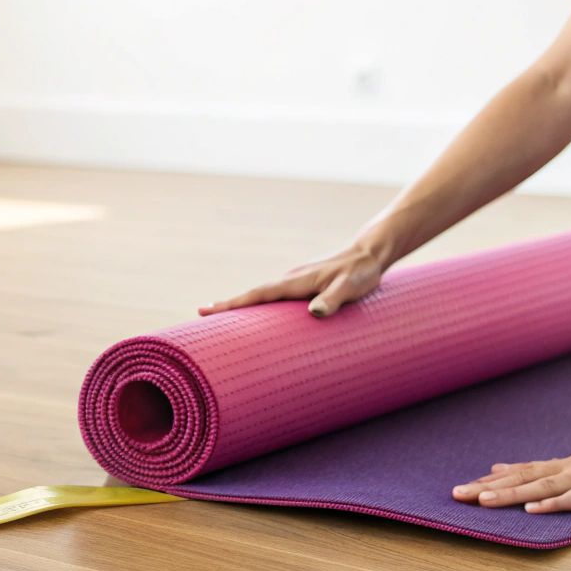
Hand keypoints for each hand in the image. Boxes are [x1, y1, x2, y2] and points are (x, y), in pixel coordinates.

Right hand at [198, 243, 389, 317]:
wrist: (370, 254)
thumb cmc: (361, 273)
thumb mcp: (350, 287)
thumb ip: (333, 299)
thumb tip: (315, 312)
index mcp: (295, 282)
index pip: (257, 295)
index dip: (232, 304)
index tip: (208, 310)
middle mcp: (290, 280)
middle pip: (253, 295)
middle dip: (228, 305)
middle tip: (201, 315)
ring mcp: (296, 281)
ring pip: (262, 295)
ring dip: (242, 304)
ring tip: (221, 316)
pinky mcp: (303, 285)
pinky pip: (274, 296)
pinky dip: (259, 303)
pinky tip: (258, 312)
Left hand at [449, 440, 570, 513]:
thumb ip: (546, 472)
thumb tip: (504, 470)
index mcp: (563, 466)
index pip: (519, 473)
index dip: (489, 481)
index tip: (461, 489)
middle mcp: (569, 468)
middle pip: (521, 478)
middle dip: (488, 487)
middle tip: (457, 495)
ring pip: (542, 488)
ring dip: (512, 494)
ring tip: (484, 501)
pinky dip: (554, 504)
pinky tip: (534, 510)